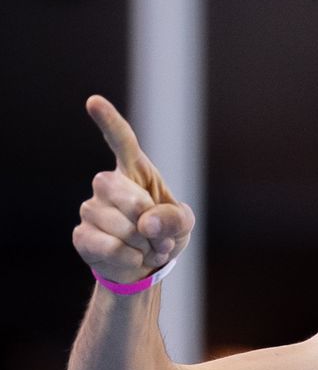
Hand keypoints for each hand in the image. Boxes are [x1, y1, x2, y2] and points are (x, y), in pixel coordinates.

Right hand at [73, 96, 194, 285]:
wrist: (144, 268)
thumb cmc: (164, 235)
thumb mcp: (184, 224)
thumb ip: (174, 218)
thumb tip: (146, 222)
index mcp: (134, 171)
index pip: (121, 140)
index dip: (108, 121)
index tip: (93, 101)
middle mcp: (107, 184)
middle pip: (124, 194)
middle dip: (148, 220)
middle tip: (159, 237)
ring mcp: (91, 208)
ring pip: (119, 226)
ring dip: (143, 245)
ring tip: (146, 248)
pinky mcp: (81, 235)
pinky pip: (108, 247)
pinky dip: (129, 258)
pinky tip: (131, 258)